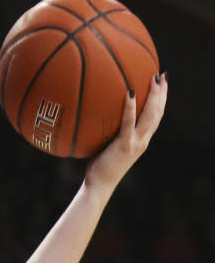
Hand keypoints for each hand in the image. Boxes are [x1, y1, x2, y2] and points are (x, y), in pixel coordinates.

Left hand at [85, 73, 167, 192]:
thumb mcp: (109, 146)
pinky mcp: (124, 145)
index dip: (162, 100)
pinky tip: (130, 93)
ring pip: (150, 115)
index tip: (163, 83)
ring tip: (153, 78)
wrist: (99, 186)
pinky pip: (128, 123)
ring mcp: (135, 143)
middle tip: (162, 75)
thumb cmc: (100, 167)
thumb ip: (112, 132)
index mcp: (141, 141)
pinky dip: (130, 108)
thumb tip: (101, 115)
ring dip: (153, 96)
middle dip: (162, 93)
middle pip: (157, 113)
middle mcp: (142, 141)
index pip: (156, 117)